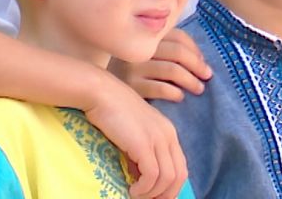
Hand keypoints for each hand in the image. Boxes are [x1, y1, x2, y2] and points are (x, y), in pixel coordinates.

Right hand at [83, 71, 188, 198]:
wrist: (101, 93)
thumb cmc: (112, 111)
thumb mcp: (134, 133)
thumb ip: (142, 152)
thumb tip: (141, 178)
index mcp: (168, 132)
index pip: (181, 167)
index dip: (171, 188)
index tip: (156, 197)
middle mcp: (168, 135)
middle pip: (179, 176)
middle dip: (166, 195)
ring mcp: (157, 138)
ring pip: (168, 179)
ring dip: (152, 194)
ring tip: (136, 195)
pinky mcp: (144, 143)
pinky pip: (152, 176)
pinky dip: (144, 189)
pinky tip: (132, 190)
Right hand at [111, 28, 212, 102]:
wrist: (94, 89)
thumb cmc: (128, 75)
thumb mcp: (145, 58)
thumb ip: (166, 52)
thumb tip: (200, 59)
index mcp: (144, 38)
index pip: (178, 36)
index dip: (195, 49)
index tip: (203, 63)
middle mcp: (139, 50)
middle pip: (177, 52)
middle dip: (197, 64)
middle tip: (206, 76)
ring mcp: (133, 68)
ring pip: (172, 70)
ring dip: (190, 80)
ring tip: (198, 89)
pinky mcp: (131, 88)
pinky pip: (160, 88)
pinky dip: (174, 92)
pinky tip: (179, 97)